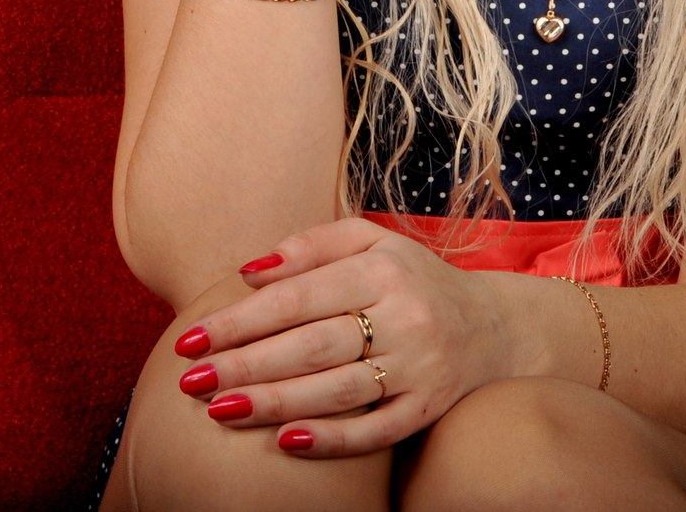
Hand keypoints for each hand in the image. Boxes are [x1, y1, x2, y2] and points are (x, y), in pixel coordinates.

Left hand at [168, 218, 517, 458]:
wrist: (494, 325)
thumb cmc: (413, 279)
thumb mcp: (372, 242)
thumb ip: (310, 246)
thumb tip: (248, 271)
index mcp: (383, 269)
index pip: (298, 297)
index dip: (240, 320)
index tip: (191, 340)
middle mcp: (406, 316)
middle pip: (312, 346)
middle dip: (245, 365)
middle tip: (192, 382)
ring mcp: (420, 365)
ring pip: (339, 390)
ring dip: (275, 402)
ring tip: (221, 409)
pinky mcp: (430, 406)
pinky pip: (379, 431)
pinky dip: (333, 439)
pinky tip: (287, 442)